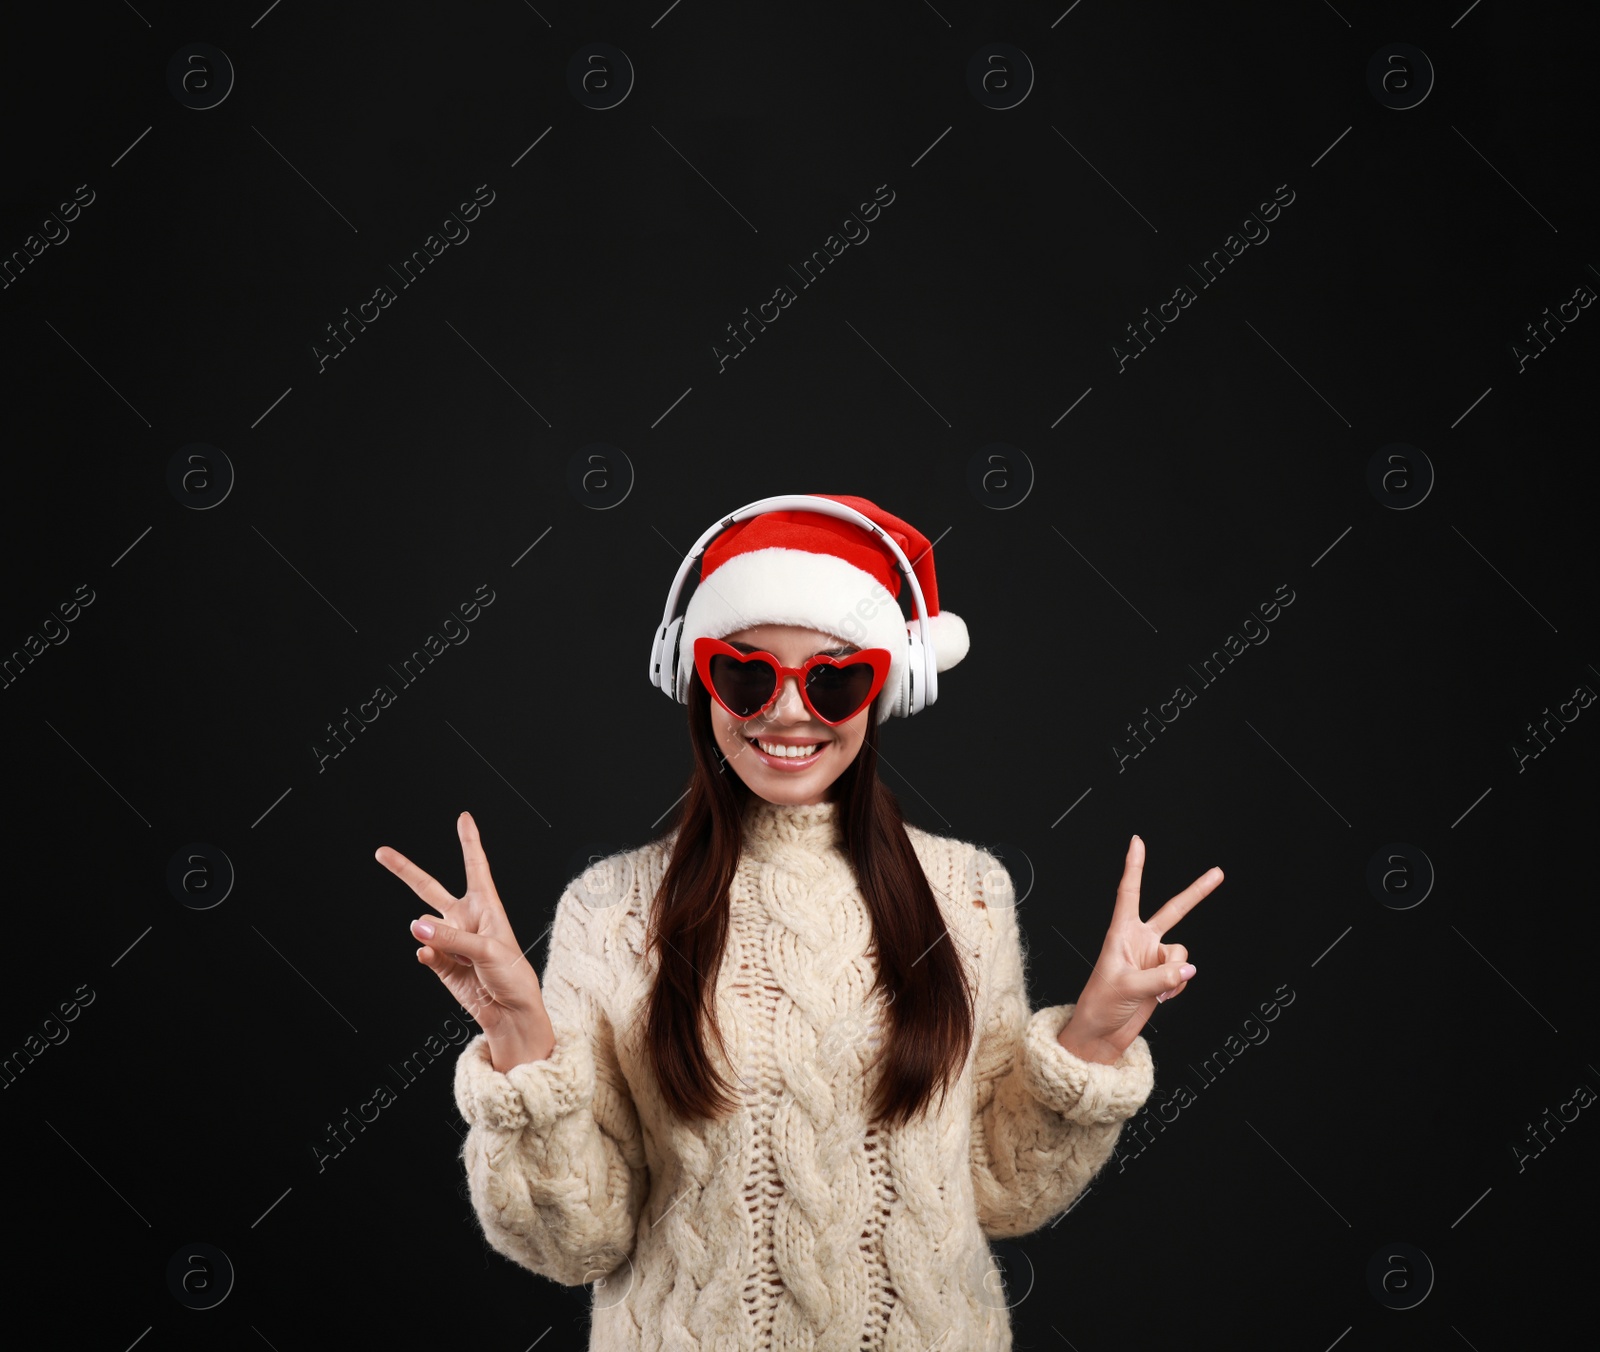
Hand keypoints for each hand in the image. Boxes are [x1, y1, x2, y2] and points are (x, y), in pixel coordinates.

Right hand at [374, 811, 548, 1051]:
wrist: (510, 1013)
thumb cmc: (513, 977)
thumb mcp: (490, 951)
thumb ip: (452, 938)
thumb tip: (415, 926)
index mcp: (486, 907)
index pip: (475, 867)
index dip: (469, 841)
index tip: (464, 817)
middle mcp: (465, 920)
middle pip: (430, 888)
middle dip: (406, 870)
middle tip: (381, 853)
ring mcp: (450, 941)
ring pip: (425, 927)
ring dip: (435, 938)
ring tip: (459, 956)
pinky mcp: (439, 963)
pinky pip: (424, 952)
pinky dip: (428, 956)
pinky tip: (433, 958)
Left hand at [1059, 835, 1220, 1064]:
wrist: (1101, 1034)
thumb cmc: (1099, 1004)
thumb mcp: (1127, 987)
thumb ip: (1160, 978)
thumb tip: (1188, 968)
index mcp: (1121, 934)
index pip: (1129, 892)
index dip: (1135, 866)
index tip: (1137, 842)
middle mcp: (1139, 942)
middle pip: (1173, 910)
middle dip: (1197, 892)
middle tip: (1218, 873)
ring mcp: (1153, 960)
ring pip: (1182, 953)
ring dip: (1176, 972)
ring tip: (1157, 989)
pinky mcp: (1162, 978)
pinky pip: (1183, 974)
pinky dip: (1178, 986)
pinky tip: (1161, 997)